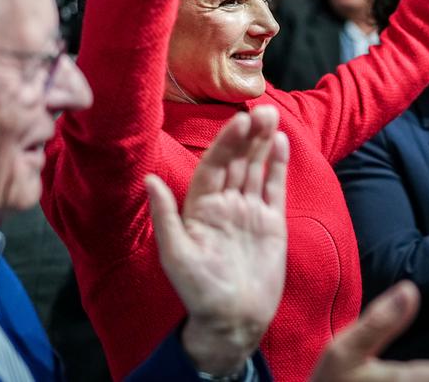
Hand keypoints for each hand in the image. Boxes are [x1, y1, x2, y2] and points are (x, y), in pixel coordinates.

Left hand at [146, 106, 288, 376]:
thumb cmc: (199, 290)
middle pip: (236, 161)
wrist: (234, 319)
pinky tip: (280, 142)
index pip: (214, 166)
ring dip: (262, 142)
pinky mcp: (271, 222)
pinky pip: (273, 187)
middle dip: (247, 135)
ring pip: (255, 168)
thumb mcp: (176, 255)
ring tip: (271, 116)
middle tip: (260, 110)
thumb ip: (165, 216)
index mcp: (200, 207)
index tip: (238, 121)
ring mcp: (249, 211)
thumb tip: (148, 179)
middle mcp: (225, 203)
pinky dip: (277, 165)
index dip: (225, 143)